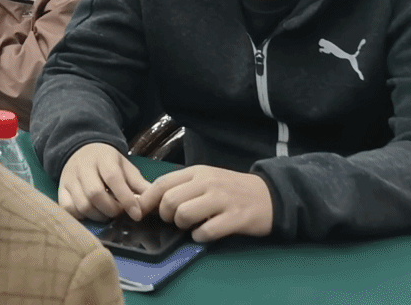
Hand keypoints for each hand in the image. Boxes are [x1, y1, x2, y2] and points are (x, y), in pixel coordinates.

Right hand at [58, 143, 146, 221]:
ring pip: (82, 205)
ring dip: (98, 215)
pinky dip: (81, 216)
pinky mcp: (60, 189)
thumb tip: (155, 203)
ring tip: (106, 213)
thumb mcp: (125, 167)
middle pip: (95, 194)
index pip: (114, 179)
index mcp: (103, 158)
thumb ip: (139, 185)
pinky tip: (91, 213)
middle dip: (111, 209)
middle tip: (119, 212)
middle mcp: (83, 167)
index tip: (137, 214)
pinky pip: (68, 209)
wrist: (80, 149)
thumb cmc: (107, 162)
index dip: (126, 199)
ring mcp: (69, 179)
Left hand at [145, 166, 273, 242]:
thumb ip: (182, 186)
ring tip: (190, 226)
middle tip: (174, 220)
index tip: (141, 211)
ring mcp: (222, 200)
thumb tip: (151, 201)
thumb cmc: (232, 188)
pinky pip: (206, 231)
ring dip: (182, 226)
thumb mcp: (206, 179)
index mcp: (197, 172)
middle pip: (170, 200)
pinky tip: (204, 234)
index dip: (147, 200)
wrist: (269, 195)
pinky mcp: (235, 218)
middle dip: (165, 215)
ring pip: (184, 215)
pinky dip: (200, 237)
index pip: (162, 183)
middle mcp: (207, 183)